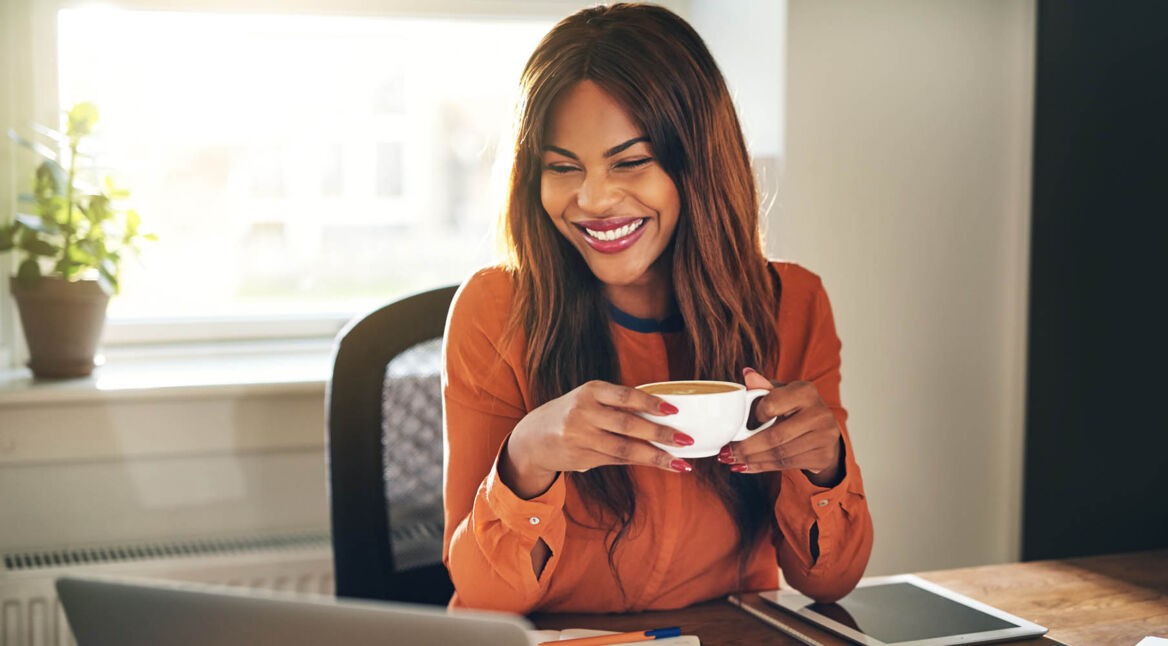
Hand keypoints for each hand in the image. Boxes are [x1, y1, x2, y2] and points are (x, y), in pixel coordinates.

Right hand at [501, 381, 694, 498]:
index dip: (650, 403)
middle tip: (686, 440)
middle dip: (660, 434)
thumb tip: (663, 412)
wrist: (532, 438)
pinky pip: (618, 460)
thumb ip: (618, 404)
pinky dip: (641, 462)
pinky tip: (660, 464)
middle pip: (628, 426)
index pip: (625, 396)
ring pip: (625, 449)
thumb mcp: (590, 399)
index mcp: (590, 391)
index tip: (674, 410)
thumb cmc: (572, 413)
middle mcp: (584, 413)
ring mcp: (581, 438)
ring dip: (655, 457)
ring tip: (680, 462)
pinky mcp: (583, 459)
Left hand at [718, 368, 843, 486]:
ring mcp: (824, 436)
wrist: (824, 431)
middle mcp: (819, 413)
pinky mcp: (823, 456)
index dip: (754, 416)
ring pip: (780, 454)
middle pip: (775, 436)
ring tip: (733, 461)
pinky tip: (748, 466)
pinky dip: (763, 467)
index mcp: (806, 391)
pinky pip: (788, 465)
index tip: (740, 424)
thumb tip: (747, 374)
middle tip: (726, 453)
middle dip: (746, 448)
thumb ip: (763, 387)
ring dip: (752, 460)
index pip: (771, 405)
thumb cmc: (796, 408)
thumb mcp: (781, 394)